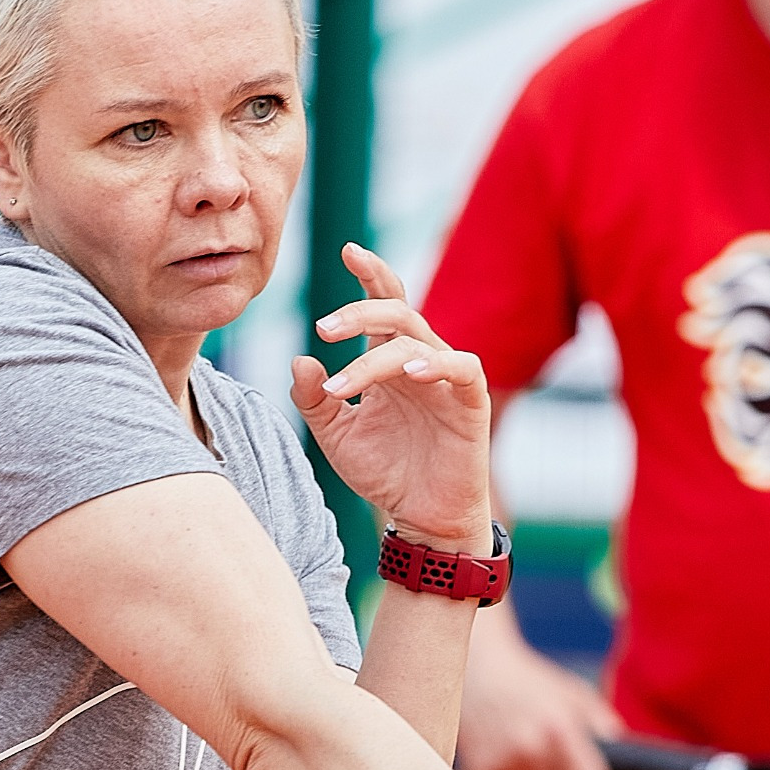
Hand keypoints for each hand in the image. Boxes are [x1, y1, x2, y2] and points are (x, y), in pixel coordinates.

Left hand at [298, 243, 491, 545]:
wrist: (423, 520)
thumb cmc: (385, 474)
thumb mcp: (336, 438)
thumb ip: (313, 400)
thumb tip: (299, 360)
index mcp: (389, 361)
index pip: (383, 303)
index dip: (370, 274)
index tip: (347, 249)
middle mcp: (418, 361)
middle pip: (395, 312)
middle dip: (358, 312)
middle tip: (323, 329)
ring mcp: (446, 379)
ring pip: (415, 341)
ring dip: (372, 358)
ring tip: (340, 385)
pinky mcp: (470, 402)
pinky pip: (460, 368)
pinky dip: (436, 364)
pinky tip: (410, 374)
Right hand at [461, 622, 620, 769]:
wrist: (479, 672)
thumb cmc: (533, 684)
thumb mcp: (576, 695)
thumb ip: (605, 727)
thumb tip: (625, 759)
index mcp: (559, 727)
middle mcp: (529, 748)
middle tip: (557, 761)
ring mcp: (502, 763)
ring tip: (530, 754)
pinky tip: (511, 759)